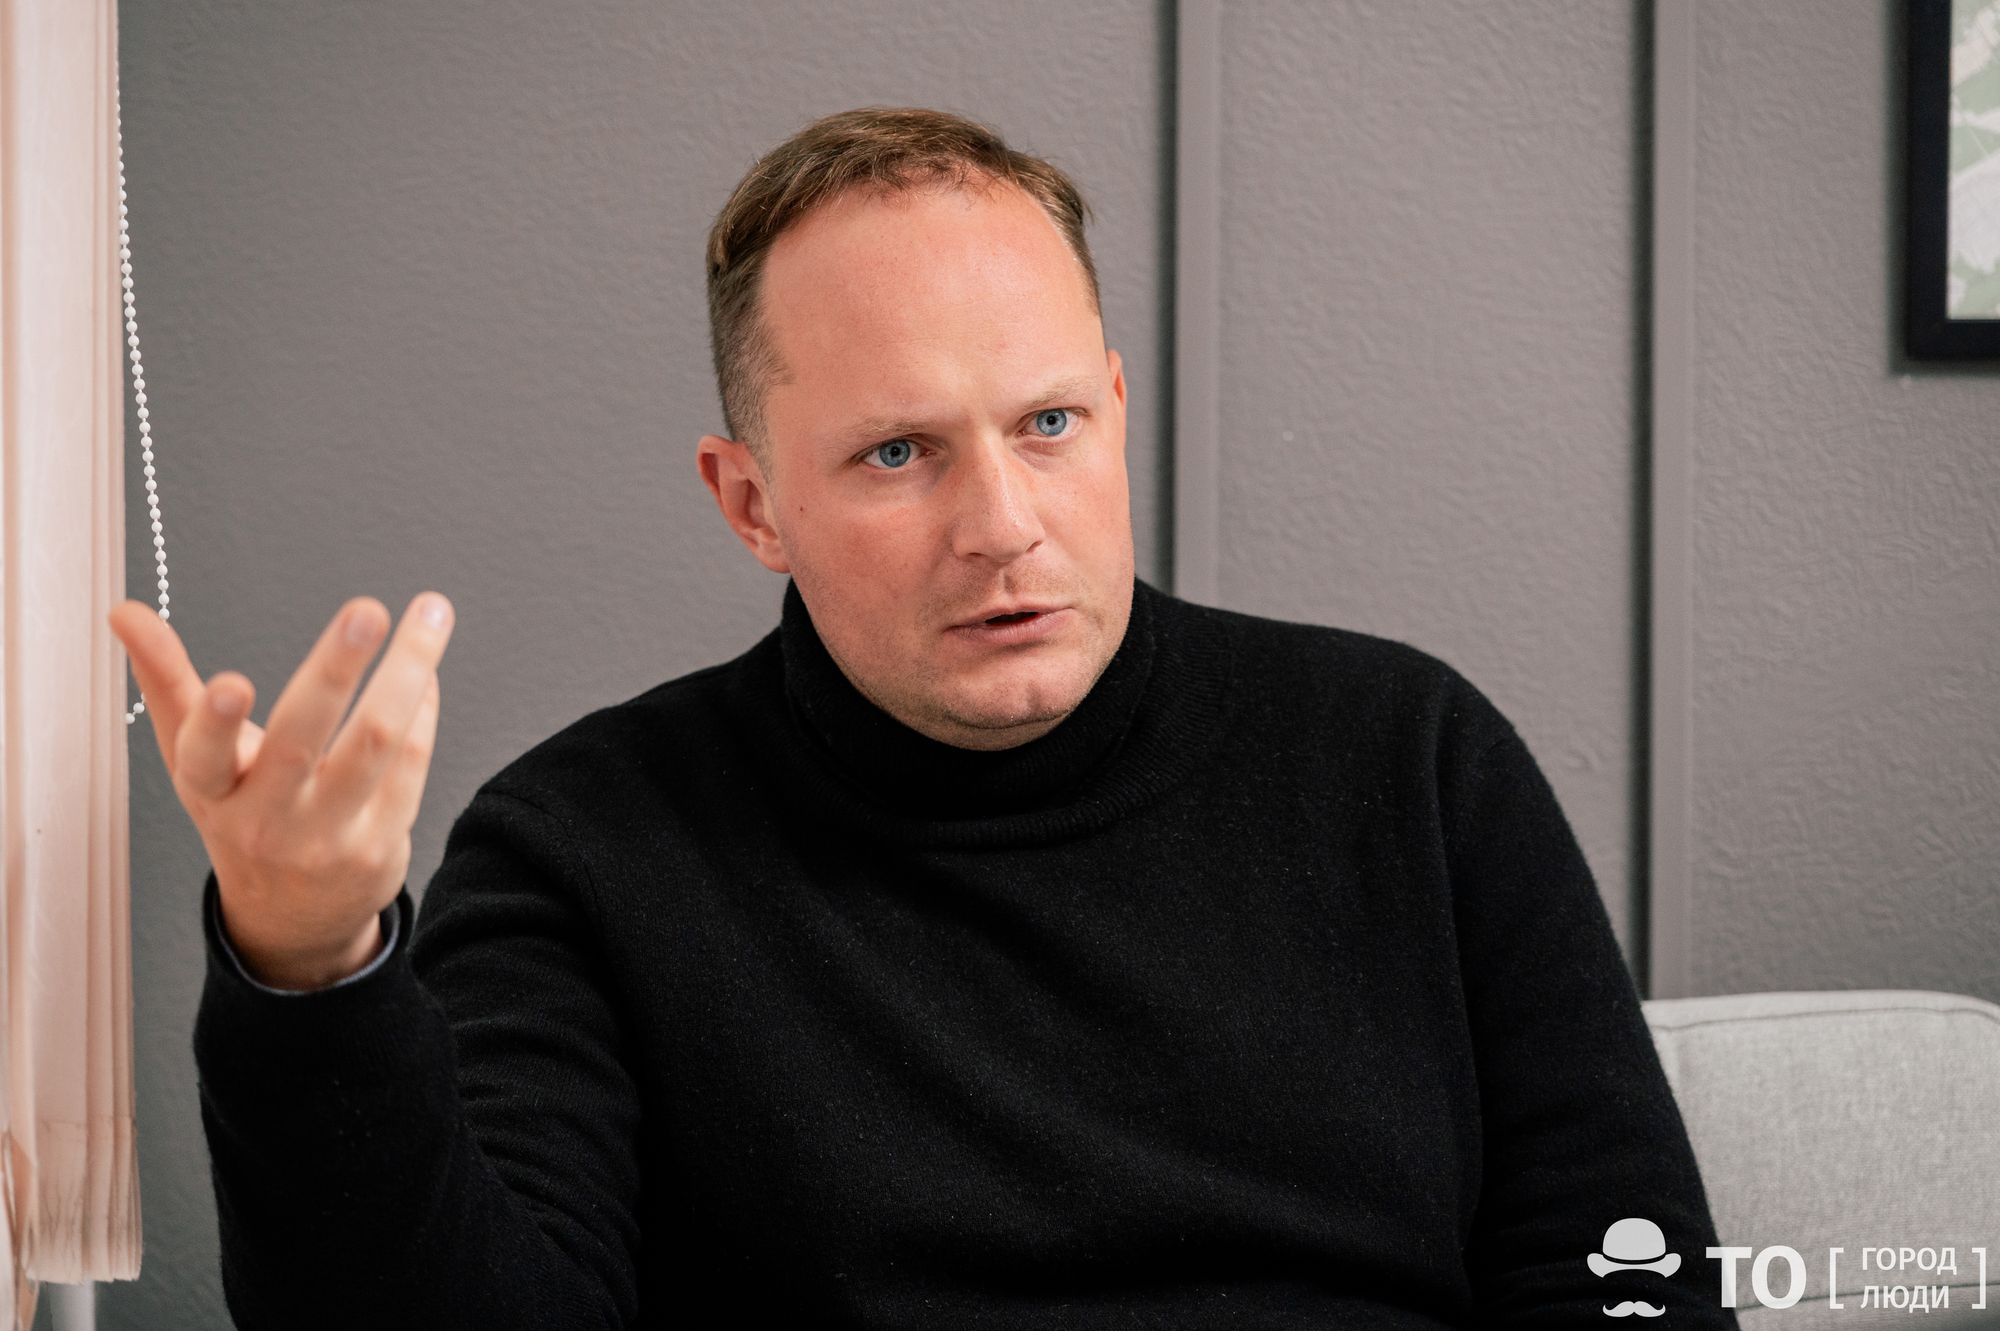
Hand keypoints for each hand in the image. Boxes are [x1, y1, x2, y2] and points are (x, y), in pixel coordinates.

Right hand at [108, 592, 453, 988]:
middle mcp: (268, 818)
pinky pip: (410, 761)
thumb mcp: (194, 758)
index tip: (232, 684)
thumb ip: (165, 680)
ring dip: (408, 670)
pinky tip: (424, 671)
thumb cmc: (242, 812)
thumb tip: (126, 612)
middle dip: (334, 670)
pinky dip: (422, 707)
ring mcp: (328, 835)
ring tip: (431, 611)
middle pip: (303, 740)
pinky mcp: (381, 843)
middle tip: (366, 612)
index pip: (203, 759)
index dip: (215, 724)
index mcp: (212, 791)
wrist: (293, 915)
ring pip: (376, 742)